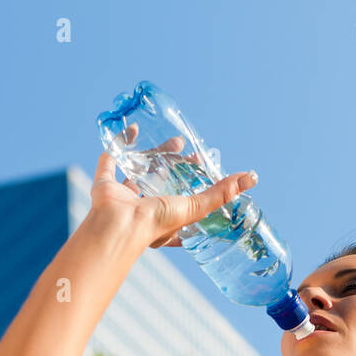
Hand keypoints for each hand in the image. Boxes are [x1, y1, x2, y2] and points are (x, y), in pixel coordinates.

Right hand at [89, 131, 256, 248]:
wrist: (117, 225)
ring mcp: (123, 197)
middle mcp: (143, 209)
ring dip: (154, 157)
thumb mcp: (195, 207)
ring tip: (173, 141)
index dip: (197, 195)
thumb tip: (251, 178)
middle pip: (164, 186)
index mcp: (164, 220)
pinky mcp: (105, 185)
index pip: (185, 209)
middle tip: (191, 155)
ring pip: (140, 173)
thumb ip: (220, 194)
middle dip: (177, 170)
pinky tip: (132, 130)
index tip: (206, 177)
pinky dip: (119, 144)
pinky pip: (110, 161)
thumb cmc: (155, 223)